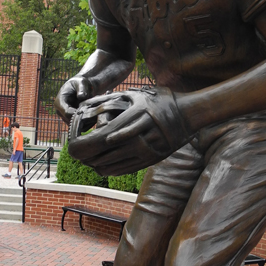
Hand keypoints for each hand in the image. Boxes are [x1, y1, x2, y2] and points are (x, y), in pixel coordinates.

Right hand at [55, 76, 92, 123]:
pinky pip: (80, 126)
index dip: (78, 113)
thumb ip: (82, 88)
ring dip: (85, 120)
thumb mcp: (81, 82)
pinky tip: (93, 115)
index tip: (89, 110)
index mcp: (59, 102)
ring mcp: (66, 117)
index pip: (67, 113)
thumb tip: (81, 96)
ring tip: (94, 112)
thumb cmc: (80, 83)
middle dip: (82, 117)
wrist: (83, 87)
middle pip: (71, 121)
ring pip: (76, 125)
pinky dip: (87, 122)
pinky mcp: (72, 120)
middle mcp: (60, 111)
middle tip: (94, 112)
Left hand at [68, 88, 190, 175]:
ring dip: (97, 163)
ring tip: (87, 161)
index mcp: (134, 118)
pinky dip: (111, 169)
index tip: (76, 140)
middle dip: (88, 154)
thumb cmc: (160, 101)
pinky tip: (101, 168)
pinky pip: (126, 169)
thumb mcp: (137, 95)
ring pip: (114, 163)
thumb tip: (87, 105)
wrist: (188, 115)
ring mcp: (147, 149)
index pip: (103, 135)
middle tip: (76, 153)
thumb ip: (111, 100)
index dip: (86, 141)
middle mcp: (140, 136)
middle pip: (106, 152)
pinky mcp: (150, 159)